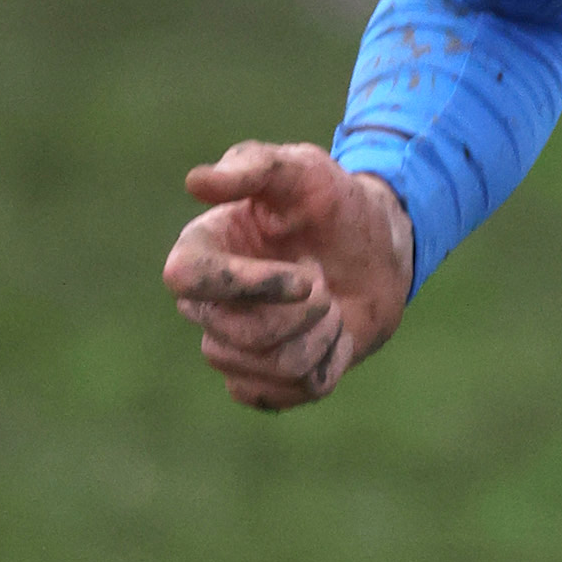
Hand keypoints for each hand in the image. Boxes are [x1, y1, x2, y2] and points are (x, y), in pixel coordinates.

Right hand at [163, 143, 411, 412]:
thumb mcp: (302, 169)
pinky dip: (326, 365)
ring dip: (318, 336)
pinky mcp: (264, 379)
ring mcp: (233, 346)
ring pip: (266, 366)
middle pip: (231, 334)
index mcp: (202, 249)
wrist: (378, 249)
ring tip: (331, 307)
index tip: (305, 276)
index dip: (245, 284)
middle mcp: (207, 303)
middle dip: (299, 314)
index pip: (184, 278)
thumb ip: (252, 168)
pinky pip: (287, 393)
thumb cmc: (333, 203)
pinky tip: (334, 337)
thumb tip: (194, 182)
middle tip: (325, 284)